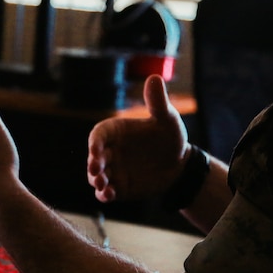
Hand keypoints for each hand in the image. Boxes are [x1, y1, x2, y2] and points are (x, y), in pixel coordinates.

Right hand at [86, 75, 187, 203]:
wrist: (179, 165)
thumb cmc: (171, 137)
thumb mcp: (167, 119)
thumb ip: (157, 102)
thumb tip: (154, 77)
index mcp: (117, 131)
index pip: (99, 134)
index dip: (94, 142)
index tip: (95, 149)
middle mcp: (110, 151)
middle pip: (94, 157)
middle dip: (92, 164)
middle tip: (96, 170)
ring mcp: (113, 170)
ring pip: (96, 176)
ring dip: (96, 180)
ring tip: (103, 185)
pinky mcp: (118, 187)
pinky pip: (105, 192)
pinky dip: (104, 195)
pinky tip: (109, 195)